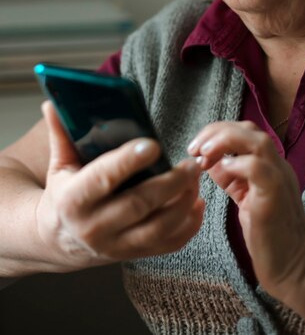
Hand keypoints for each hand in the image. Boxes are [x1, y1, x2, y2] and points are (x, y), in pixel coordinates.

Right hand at [35, 101, 203, 271]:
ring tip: (196, 179)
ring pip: (157, 229)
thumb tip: (53, 102)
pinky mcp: (134, 255)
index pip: (102, 179)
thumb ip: (61, 134)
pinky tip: (198, 203)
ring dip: (183, 203)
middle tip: (190, 164)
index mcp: (73, 200)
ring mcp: (115, 246)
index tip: (153, 145)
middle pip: (138, 205)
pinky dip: (188, 226)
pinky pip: (168, 245)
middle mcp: (93, 228)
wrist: (58, 240)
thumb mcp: (59, 164)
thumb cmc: (64, 192)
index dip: (128, 162)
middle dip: (169, 183)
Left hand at [188, 120, 304, 297]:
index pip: (244, 130)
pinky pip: (258, 168)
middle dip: (216, 132)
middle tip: (194, 148)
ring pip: (257, 141)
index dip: (217, 132)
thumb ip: (229, 175)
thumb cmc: (268, 232)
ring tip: (203, 154)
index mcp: (269, 163)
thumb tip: (206, 158)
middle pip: (249, 129)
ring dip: (224, 141)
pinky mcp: (274, 195)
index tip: (195, 148)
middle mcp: (277, 165)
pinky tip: (221, 171)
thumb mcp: (243, 195)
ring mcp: (279, 177)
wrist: (293, 264)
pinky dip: (237, 163)